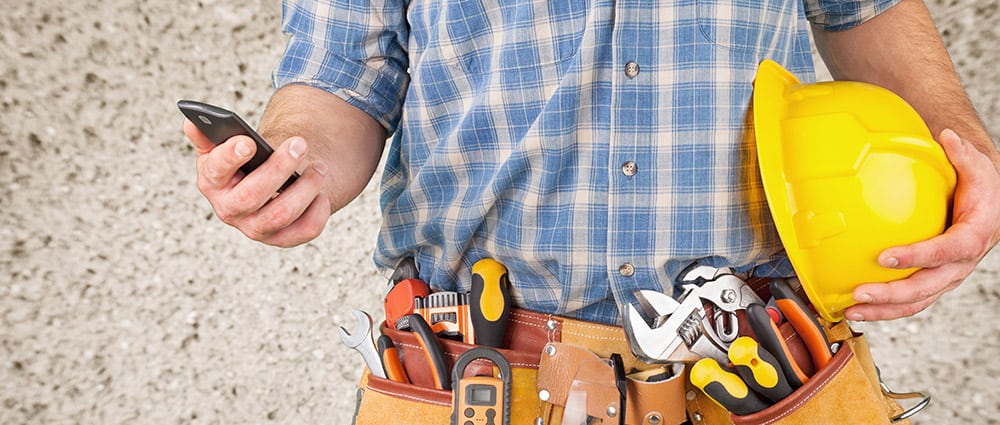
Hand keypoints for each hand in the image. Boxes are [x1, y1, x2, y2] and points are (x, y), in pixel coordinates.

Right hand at [183, 119, 331, 246]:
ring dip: (306, 187)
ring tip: (320, 167)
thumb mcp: (224, 148)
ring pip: (282, 213)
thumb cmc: (245, 164)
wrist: (267, 189)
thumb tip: (191, 122)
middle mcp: (230, 210)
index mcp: (212, 182)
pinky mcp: (283, 239)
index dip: (230, 157)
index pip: (216, 171)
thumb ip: (209, 134)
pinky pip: (306, 229)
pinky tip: (322, 191)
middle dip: (279, 167)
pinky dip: (319, 209)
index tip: (249, 143)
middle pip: (253, 194)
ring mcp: (256, 228)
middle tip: (300, 144)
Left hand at [846, 129, 999, 320]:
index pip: (944, 252)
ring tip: (852, 310)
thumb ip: (963, 155)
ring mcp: (946, 276)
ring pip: (917, 301)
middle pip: (927, 286)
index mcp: (972, 237)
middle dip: (892, 294)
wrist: (989, 206)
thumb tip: (948, 137)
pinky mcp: (933, 282)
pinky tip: (858, 307)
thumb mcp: (978, 167)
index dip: (916, 256)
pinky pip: (910, 300)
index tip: (885, 257)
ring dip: (884, 310)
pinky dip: (885, 308)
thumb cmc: (979, 188)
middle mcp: (960, 264)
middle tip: (860, 293)